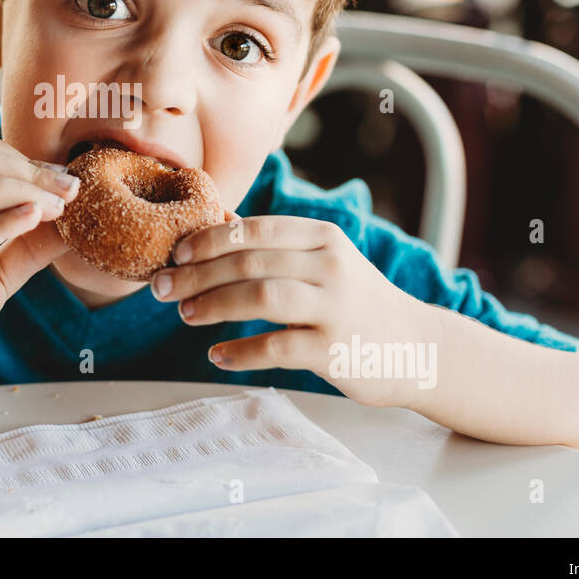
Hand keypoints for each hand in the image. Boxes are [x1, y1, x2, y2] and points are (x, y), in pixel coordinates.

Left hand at [149, 213, 440, 407]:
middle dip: (197, 274)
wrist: (417, 348)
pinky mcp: (336, 350)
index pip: (256, 229)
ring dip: (214, 305)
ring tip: (185, 315)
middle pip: (250, 261)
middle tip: (162, 287)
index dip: (210, 239)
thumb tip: (215, 223)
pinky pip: (277, 347)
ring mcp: (335, 307)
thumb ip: (275, 245)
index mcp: (323, 238)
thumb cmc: (356, 302)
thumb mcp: (325, 261)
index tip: (176, 252)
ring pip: (262, 297)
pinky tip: (217, 356)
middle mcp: (331, 266)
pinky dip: (240, 352)